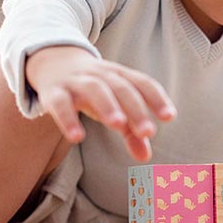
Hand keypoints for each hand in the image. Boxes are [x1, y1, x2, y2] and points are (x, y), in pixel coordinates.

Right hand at [25, 45, 175, 160]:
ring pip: (95, 89)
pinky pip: (60, 103)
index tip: (169, 116)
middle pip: (121, 88)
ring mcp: (77, 81)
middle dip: (136, 108)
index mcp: (121, 76)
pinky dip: (68, 119)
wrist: (54, 64)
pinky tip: (77, 138)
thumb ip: (132, 133)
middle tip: (147, 131)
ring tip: (118, 125)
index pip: (143, 83)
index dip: (157, 98)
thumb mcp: (116, 108)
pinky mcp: (53, 91)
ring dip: (108, 106)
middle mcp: (101, 75)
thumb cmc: (97, 92)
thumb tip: (145, 158)